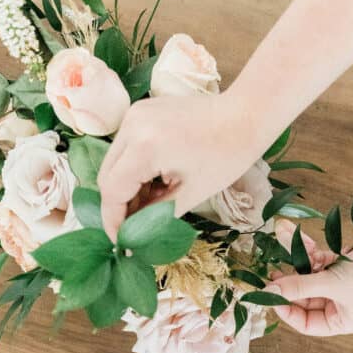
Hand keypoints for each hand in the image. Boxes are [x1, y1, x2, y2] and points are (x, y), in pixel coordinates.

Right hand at [98, 90, 265, 239]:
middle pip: (107, 176)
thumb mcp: (190, 193)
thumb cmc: (226, 155)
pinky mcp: (141, 111)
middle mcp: (132, 126)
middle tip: (138, 225)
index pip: (112, 191)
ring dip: (127, 186)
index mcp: (145, 147)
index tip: (123, 241)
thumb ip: (154, 215)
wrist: (245, 115)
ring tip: (154, 200)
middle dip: (119, 205)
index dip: (113, 220)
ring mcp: (134, 114)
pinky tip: (158, 178)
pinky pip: (126, 146)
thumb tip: (132, 232)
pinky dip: (134, 167)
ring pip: (114, 162)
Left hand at [271, 219, 352, 335]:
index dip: (286, 310)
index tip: (270, 293)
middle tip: (268, 267)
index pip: (306, 323)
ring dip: (295, 256)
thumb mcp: (332, 284)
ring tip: (279, 237)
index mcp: (342, 321)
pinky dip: (306, 246)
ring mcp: (343, 281)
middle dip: (288, 279)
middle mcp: (341, 303)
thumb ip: (299, 287)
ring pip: (309, 273)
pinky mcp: (344, 260)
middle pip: (305, 296)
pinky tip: (292, 232)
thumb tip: (269, 290)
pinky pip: (319, 257)